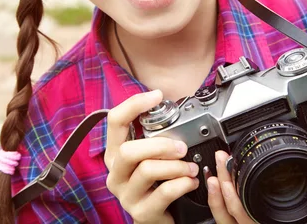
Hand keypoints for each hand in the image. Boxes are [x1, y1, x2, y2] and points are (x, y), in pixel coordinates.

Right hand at [104, 90, 199, 223]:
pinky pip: (164, 193)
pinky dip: (182, 184)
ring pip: (148, 170)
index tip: (156, 95)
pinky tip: (190, 182)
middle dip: (161, 145)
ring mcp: (126, 194)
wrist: (157, 218)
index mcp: (115, 154)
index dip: (134, 104)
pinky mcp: (142, 211)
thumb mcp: (148, 157)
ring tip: (191, 167)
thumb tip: (168, 108)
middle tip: (181, 148)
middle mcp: (116, 173)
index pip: (115, 121)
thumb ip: (152, 136)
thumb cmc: (154, 182)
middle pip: (129, 151)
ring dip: (177, 166)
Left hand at [206, 151, 306, 223]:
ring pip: (228, 221)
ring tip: (214, 172)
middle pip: (232, 221)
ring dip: (217, 198)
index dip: (233, 202)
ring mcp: (260, 222)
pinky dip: (222, 200)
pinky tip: (219, 180)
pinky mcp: (256, 217)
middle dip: (219, 194)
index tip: (225, 178)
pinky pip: (232, 217)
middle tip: (219, 166)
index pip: (249, 220)